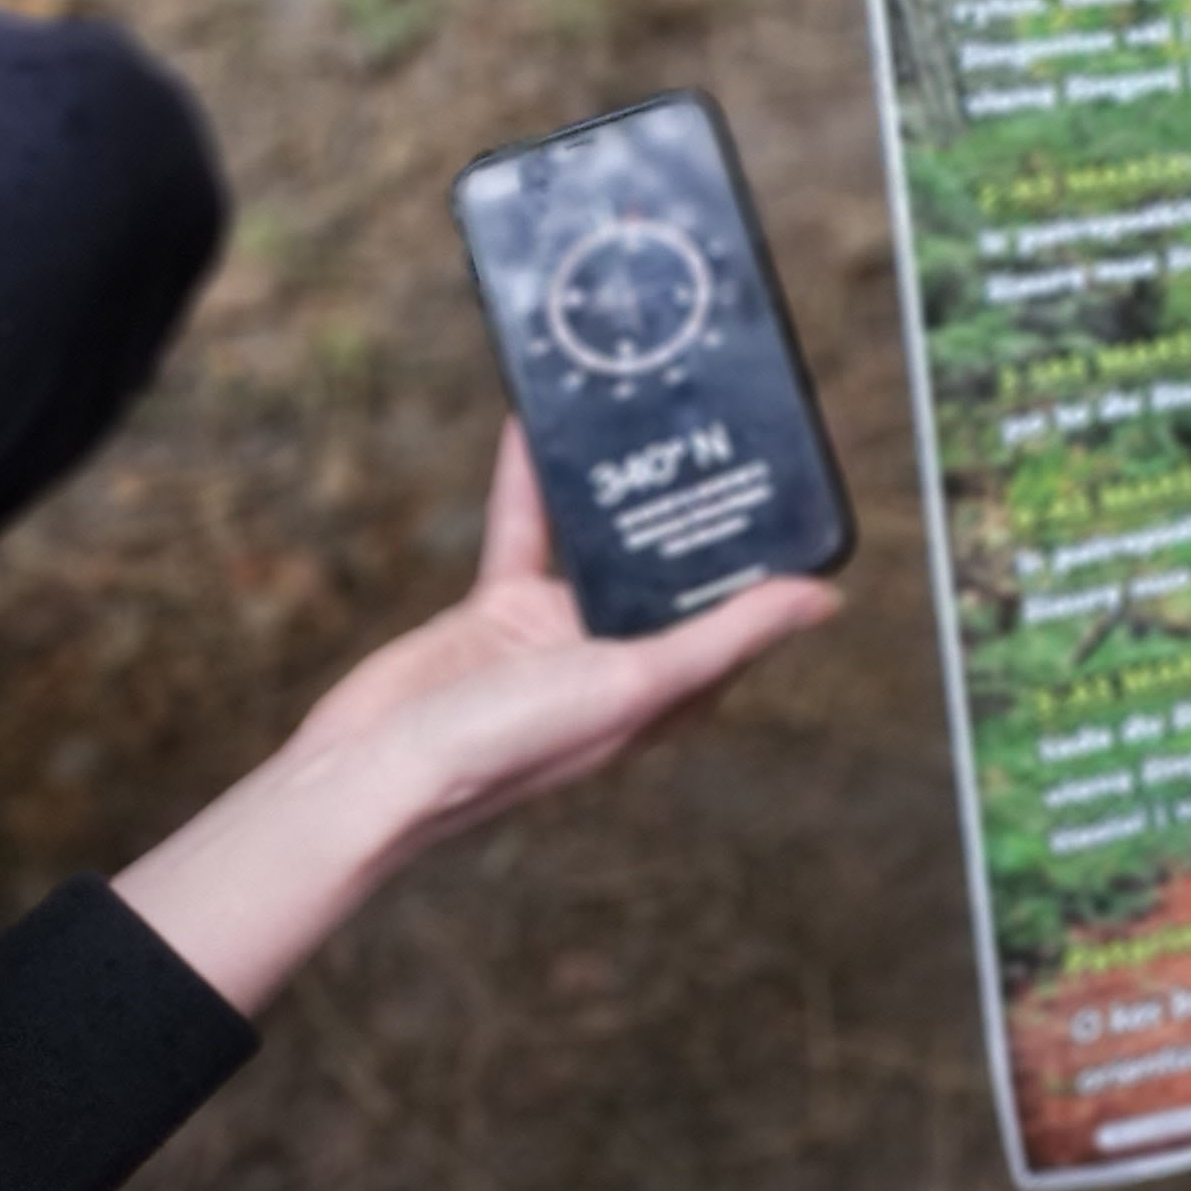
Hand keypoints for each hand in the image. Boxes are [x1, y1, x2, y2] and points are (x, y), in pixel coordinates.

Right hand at [114, 425, 839, 1013]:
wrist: (366, 773)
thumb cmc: (501, 749)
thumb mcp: (629, 683)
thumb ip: (724, 637)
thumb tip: (825, 602)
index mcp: (666, 691)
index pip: (740, 619)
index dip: (769, 564)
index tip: (792, 493)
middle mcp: (619, 662)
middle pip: (671, 573)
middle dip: (688, 510)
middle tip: (716, 429)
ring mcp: (556, 636)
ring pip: (600, 545)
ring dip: (612, 489)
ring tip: (638, 417)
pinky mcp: (497, 612)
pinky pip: (526, 532)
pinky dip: (530, 484)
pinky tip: (532, 429)